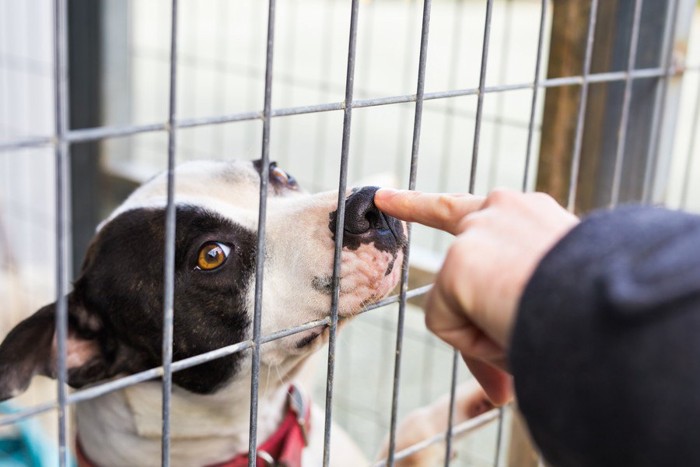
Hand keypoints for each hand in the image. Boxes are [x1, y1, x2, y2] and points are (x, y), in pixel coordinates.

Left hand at [374, 189, 578, 403]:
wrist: (603, 304)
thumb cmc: (595, 311)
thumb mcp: (554, 313)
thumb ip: (516, 336)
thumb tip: (495, 395)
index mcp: (533, 218)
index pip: (484, 207)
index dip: (433, 202)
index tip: (397, 194)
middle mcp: (503, 210)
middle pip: (446, 212)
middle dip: (412, 204)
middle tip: (384, 195)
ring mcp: (477, 232)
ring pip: (458, 296)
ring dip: (484, 328)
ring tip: (528, 326)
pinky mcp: (459, 262)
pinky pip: (450, 323)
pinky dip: (476, 342)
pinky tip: (509, 329)